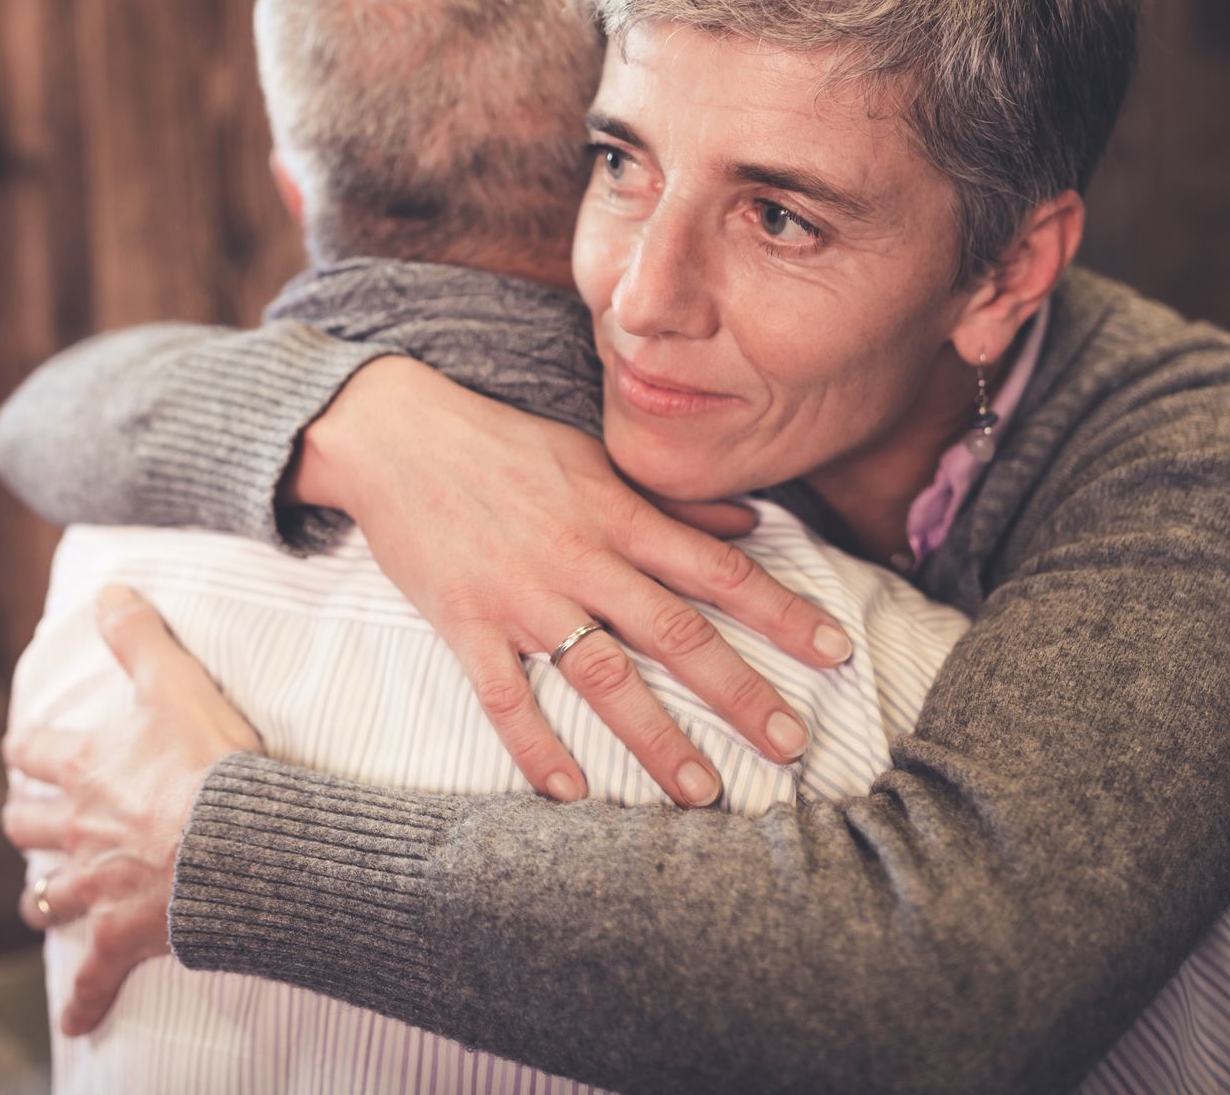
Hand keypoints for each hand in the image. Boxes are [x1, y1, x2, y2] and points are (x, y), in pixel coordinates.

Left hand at [0, 584, 261, 1034]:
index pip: (36, 755)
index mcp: (89, 770)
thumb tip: (110, 589)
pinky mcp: (121, 935)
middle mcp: (80, 830)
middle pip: (29, 828)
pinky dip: (84, 1002)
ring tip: (41, 904)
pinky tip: (76, 1022)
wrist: (238, 844)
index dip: (25, 751)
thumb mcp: (175, 682)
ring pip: (47, 898)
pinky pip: (94, 978)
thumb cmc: (211, 763)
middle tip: (25, 822)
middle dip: (24, 823)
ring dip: (42, 900)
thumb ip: (139, 636)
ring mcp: (97, 886)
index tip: (19, 752)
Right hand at [294, 357, 850, 806]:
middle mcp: (580, 558)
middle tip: (793, 745)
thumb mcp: (594, 458)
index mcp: (617, 514)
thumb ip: (670, 499)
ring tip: (702, 791)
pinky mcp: (465, 622)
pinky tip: (572, 793)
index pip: (716, 569)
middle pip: (675, 633)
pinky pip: (507, 698)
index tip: (835, 650)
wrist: (395, 435)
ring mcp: (522, 596)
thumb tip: (749, 523)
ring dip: (656, 737)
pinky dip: (537, 749)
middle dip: (739, 692)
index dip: (780, 610)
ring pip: (601, 675)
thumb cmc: (500, 445)